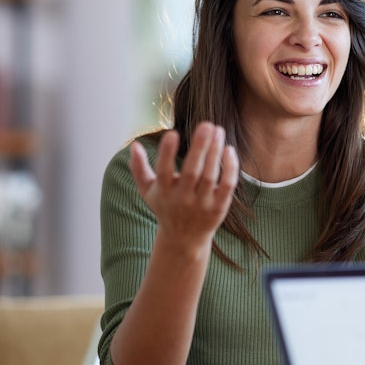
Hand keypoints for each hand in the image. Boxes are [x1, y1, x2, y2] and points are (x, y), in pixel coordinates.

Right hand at [129, 122, 239, 259]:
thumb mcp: (148, 191)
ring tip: (217, 130)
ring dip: (215, 151)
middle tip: (207, 124)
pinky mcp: (219, 209)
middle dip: (199, 147)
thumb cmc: (165, 208)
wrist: (184, 240)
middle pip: (191, 171)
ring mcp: (202, 205)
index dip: (167, 153)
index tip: (172, 132)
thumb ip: (139, 168)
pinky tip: (229, 149)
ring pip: (210, 176)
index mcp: (164, 192)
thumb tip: (134, 144)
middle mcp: (182, 199)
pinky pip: (227, 186)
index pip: (163, 171)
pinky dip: (230, 168)